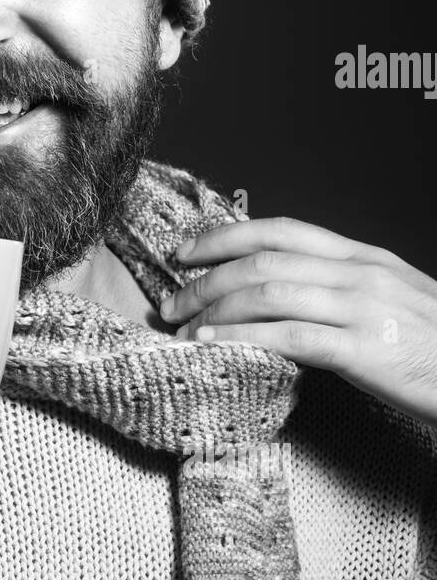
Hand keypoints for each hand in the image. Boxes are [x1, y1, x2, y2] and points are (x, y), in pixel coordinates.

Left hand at [158, 216, 436, 428]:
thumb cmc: (433, 348)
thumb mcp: (389, 300)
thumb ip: (339, 289)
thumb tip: (279, 293)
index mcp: (363, 257)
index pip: (282, 229)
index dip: (225, 235)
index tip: (185, 251)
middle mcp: (359, 273)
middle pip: (264, 259)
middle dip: (206, 277)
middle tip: (169, 301)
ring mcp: (363, 308)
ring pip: (268, 292)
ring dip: (212, 309)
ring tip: (180, 328)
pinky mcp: (364, 349)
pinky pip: (287, 337)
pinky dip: (239, 338)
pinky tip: (209, 347)